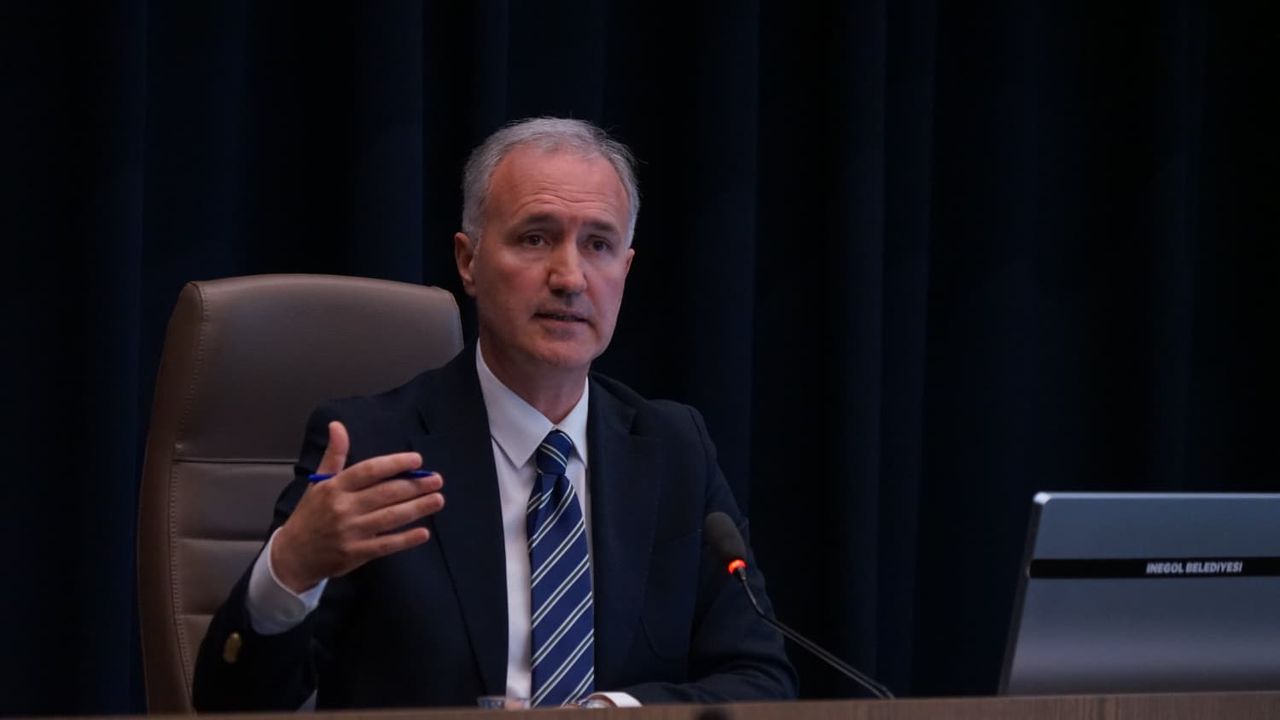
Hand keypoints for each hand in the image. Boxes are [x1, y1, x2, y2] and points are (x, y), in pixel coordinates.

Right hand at [271, 421, 445, 592]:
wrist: (293, 555)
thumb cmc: (310, 515)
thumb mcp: (318, 482)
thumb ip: (334, 455)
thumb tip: (337, 425)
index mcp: (335, 487)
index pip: (369, 470)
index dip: (394, 463)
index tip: (417, 459)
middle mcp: (343, 508)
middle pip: (385, 493)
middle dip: (414, 485)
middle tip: (437, 480)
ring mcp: (350, 532)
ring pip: (389, 517)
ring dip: (417, 508)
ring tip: (437, 499)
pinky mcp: (355, 553)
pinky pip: (385, 545)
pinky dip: (406, 539)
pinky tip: (423, 532)